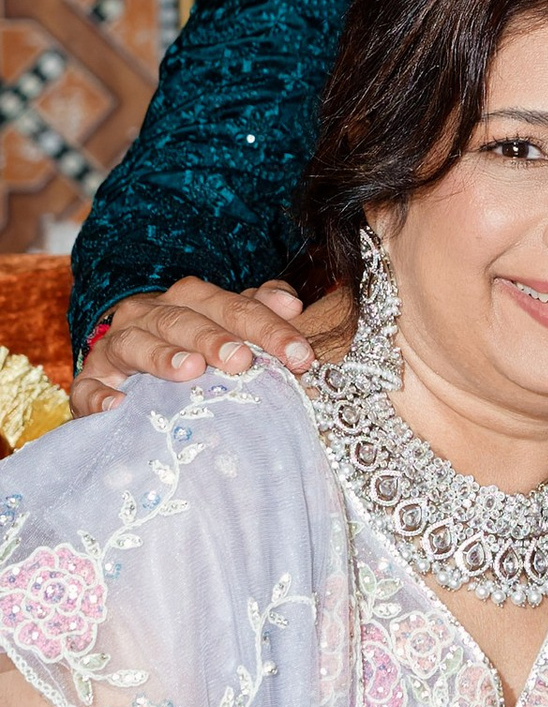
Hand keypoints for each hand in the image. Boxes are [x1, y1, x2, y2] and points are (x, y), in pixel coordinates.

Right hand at [73, 275, 311, 416]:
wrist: (125, 358)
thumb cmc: (191, 342)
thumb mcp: (227, 322)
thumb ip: (260, 309)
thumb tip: (293, 302)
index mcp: (190, 299)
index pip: (233, 306)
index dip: (268, 329)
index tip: (301, 356)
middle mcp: (150, 315)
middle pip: (184, 319)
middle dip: (214, 337)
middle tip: (242, 360)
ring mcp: (116, 346)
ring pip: (135, 343)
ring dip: (162, 355)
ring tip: (189, 370)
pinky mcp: (91, 380)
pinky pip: (87, 386)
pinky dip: (99, 396)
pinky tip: (117, 407)